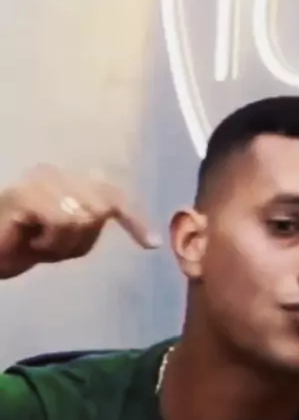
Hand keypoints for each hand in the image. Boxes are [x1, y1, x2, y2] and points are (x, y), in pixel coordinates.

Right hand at [0, 163, 161, 278]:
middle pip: (101, 209)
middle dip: (82, 240)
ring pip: (83, 217)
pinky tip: (30, 240)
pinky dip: (49, 242)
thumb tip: (107, 212)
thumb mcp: (70, 240)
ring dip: (63, 244)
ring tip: (39, 242)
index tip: (153, 245)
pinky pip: (61, 221)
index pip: (114, 196)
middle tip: (51, 245)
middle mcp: (58, 173)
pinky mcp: (25, 194)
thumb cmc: (27, 243)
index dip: (135, 220)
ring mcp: (40, 180)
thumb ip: (91, 226)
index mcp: (72, 182)